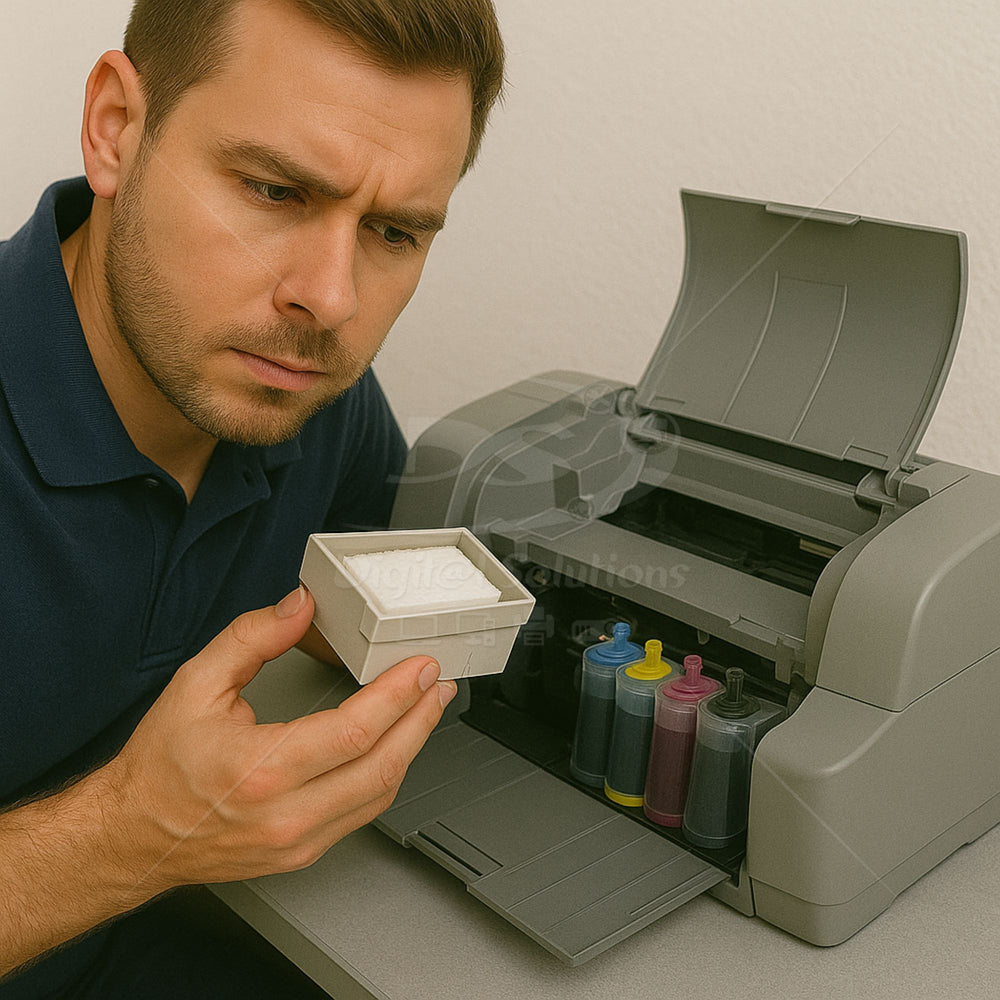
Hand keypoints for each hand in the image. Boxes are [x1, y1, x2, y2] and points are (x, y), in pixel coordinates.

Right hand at [99, 586, 455, 893]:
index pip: (355, 731)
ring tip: (426, 709)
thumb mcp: (197, 684)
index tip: (421, 668)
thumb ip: (253, 638)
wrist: (134, 834)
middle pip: (382, 766)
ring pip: (380, 794)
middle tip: (438, 684)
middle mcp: (286, 814)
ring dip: (412, 747)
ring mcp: (299, 841)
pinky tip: (395, 747)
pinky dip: (387, 775)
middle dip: (420, 719)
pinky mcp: (304, 853)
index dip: (398, 696)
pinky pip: (363, 813)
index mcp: (260, 770)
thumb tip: (299, 606)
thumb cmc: (161, 766)